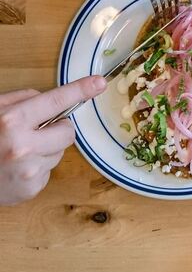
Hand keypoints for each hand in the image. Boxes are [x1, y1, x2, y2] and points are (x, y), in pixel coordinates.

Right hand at [0, 76, 106, 205]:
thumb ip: (22, 101)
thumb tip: (53, 101)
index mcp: (11, 121)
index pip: (56, 101)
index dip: (80, 90)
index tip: (100, 83)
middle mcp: (23, 146)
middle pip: (68, 132)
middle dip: (57, 129)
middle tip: (35, 131)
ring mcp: (28, 170)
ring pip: (59, 152)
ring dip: (45, 150)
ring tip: (17, 153)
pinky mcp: (31, 188)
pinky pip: (49, 171)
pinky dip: (37, 168)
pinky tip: (16, 168)